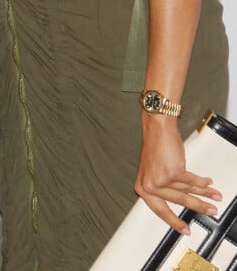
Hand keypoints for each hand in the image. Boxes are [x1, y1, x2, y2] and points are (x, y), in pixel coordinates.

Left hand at [134, 116, 221, 233]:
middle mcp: (149, 186)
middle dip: (197, 208)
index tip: (184, 229)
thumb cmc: (155, 145)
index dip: (174, 221)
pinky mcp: (173, 173)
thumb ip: (162, 188)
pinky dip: (202, 182)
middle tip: (210, 212)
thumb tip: (180, 201)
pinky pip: (192, 181)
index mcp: (142, 187)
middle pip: (178, 202)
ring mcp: (161, 180)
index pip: (160, 210)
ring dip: (204, 193)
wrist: (157, 127)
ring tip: (214, 196)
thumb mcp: (152, 171)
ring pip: (187, 192)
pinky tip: (208, 182)